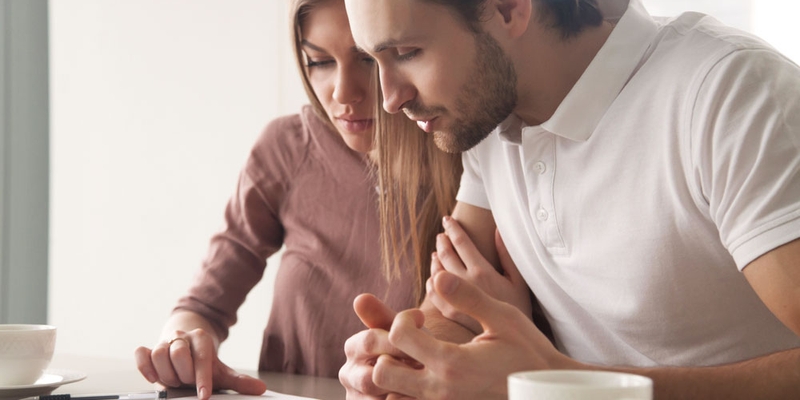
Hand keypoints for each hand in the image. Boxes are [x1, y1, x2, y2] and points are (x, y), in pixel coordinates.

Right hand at [134, 329, 265, 399]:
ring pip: (159, 354)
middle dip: (183, 374)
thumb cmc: (203, 363)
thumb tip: (260, 388)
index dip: (202, 378)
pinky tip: (153, 378)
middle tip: (186, 382)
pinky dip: (145, 366)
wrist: (186, 346)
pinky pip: (141, 353)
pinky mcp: (149, 348)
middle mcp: (182, 337)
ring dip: (166, 373)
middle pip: (178, 353)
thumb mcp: (221, 371)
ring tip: (174, 381)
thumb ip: (239, 382)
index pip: (203, 358)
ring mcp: (164, 341)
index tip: (204, 395)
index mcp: (202, 338)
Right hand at [339, 294, 417, 398]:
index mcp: (354, 347)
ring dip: (403, 394)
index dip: (399, 341)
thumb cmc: (414, 349)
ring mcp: (356, 397)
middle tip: (426, 371)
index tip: (424, 341)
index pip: (370, 341)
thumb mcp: (404, 332)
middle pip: (370, 376)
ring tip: (426, 387)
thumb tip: (360, 298)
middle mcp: (348, 374)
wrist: (424, 376)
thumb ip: (385, 316)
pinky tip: (418, 397)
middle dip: (402, 374)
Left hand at [374, 271, 577, 399]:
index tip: (420, 316)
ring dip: (393, 371)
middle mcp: (440, 391)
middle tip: (408, 338)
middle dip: (386, 350)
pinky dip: (403, 390)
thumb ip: (468, 297)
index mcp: (451, 364)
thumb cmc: (527, 351)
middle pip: (381, 372)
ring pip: (390, 394)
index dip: (403, 318)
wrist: (547, 391)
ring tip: (412, 356)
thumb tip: (438, 276)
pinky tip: (421, 373)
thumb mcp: (503, 317)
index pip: (398, 335)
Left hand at [428, 216, 532, 333]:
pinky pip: (433, 293)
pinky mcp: (450, 314)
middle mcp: (465, 284)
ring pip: (436, 272)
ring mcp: (455, 300)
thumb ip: (506, 255)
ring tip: (437, 252)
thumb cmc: (521, 310)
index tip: (447, 220)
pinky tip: (433, 277)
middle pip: (445, 255)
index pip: (461, 243)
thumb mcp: (518, 281)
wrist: (514, 343)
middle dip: (442, 241)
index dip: (453, 228)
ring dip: (436, 258)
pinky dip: (431, 281)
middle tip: (441, 235)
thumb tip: (497, 231)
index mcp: (482, 272)